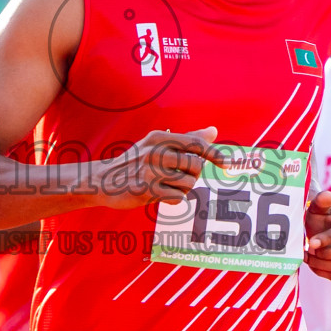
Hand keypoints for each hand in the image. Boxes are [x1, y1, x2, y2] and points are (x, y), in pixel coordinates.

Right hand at [95, 127, 223, 208]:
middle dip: (192, 175)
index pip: (196, 144)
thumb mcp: (157, 144)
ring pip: (188, 184)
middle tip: (177, 176)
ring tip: (165, 185)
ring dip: (182, 188)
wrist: (102, 180)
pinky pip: (177, 198)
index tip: (228, 165)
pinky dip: (173, 199)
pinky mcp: (147, 190)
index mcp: (159, 137)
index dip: (215, 154)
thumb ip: (187, 138)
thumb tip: (214, 131)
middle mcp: (155, 151)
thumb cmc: (136, 161)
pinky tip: (160, 194)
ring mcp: (150, 171)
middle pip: (195, 166)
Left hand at [303, 191, 330, 280]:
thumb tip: (327, 196)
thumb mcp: (320, 207)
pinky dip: (323, 272)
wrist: (322, 229)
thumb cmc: (322, 216)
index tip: (311, 242)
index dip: (329, 238)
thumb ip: (322, 201)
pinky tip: (313, 264)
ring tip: (308, 256)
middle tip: (308, 250)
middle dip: (326, 253)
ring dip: (321, 264)